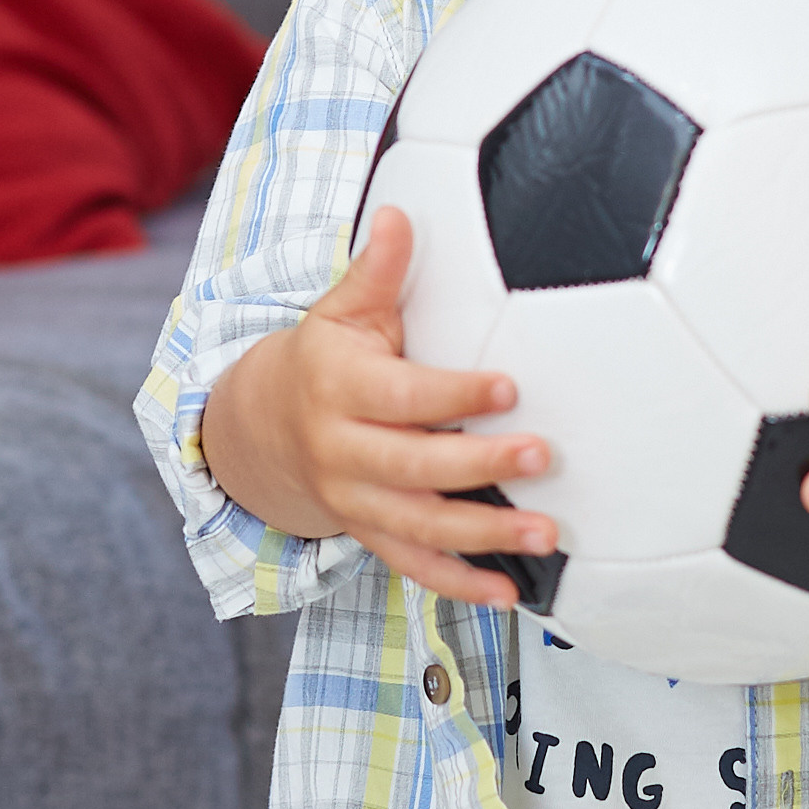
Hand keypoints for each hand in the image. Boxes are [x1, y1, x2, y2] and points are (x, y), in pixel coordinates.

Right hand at [199, 206, 555, 604]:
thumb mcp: (339, 310)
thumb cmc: (324, 358)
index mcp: (339, 389)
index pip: (401, 396)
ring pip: (420, 527)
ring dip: (485, 535)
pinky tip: (510, 593)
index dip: (454, 393)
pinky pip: (413, 568)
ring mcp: (355, 501)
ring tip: (546, 533)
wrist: (262, 428)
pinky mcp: (369, 534)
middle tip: (543, 456)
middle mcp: (343, 453)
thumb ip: (376, 270)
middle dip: (481, 466)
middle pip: (414, 467)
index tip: (509, 386)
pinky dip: (460, 587)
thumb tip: (399, 215)